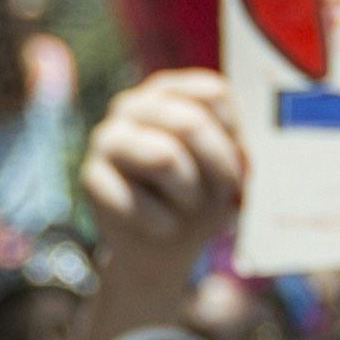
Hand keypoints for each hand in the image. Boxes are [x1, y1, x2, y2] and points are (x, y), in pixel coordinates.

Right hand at [78, 71, 240, 313]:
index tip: (244, 167)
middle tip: (228, 195)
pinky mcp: (90, 177)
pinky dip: (163, 224)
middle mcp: (133, 105)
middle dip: (219, 167)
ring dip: (190, 194)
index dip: (236, 135)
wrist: (159, 248)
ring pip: (164, 157)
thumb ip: (238, 155)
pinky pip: (136, 201)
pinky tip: (165, 229)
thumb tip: (248, 159)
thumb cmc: (199, 200)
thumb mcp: (226, 173)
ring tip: (191, 208)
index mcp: (170, 91)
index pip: (213, 94)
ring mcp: (106, 138)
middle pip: (190, 122)